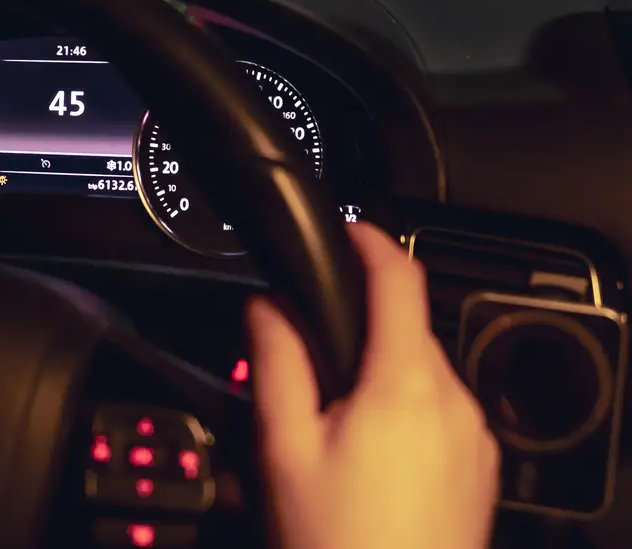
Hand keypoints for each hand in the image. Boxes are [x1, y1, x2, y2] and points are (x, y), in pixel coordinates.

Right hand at [247, 222, 498, 548]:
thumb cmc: (339, 541)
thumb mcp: (285, 446)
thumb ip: (276, 361)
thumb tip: (267, 305)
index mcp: (405, 385)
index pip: (400, 278)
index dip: (370, 240)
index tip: (347, 229)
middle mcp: (453, 403)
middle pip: (406, 327)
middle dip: (359, 328)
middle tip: (308, 364)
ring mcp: (474, 439)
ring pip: (422, 372)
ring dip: (380, 373)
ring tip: (332, 427)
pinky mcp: (479, 469)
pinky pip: (439, 412)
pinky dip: (404, 410)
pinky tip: (367, 458)